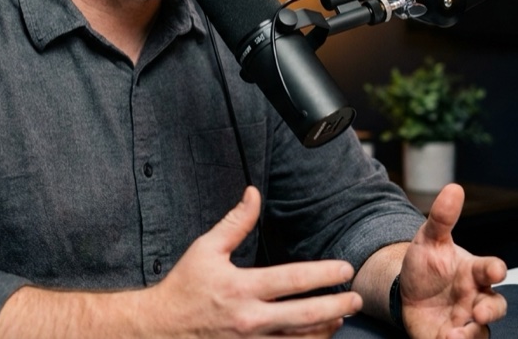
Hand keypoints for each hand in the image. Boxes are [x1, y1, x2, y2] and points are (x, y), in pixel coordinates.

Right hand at [147, 186, 362, 337]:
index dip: (323, 274)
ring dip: (325, 329)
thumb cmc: (184, 286)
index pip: (292, 281)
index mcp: (240, 288)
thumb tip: (254, 193)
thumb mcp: (205, 249)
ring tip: (342, 317)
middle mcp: (249, 319)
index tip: (344, 269)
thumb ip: (235, 223)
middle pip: (305, 315)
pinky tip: (317, 336)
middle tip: (356, 299)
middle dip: (336, 306)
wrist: (161, 328)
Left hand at [400, 184, 507, 337]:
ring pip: (481, 332)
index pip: (491, 270)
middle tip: (480, 312)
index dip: (495, 270)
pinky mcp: (451, 337)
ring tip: (454, 335)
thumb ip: (442, 217)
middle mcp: (475, 297)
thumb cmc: (427, 265)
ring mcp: (465, 320)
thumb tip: (454, 188)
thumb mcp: (429, 240)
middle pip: (496, 306)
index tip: (495, 271)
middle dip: (491, 310)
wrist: (407, 291)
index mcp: (473, 272)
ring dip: (472, 334)